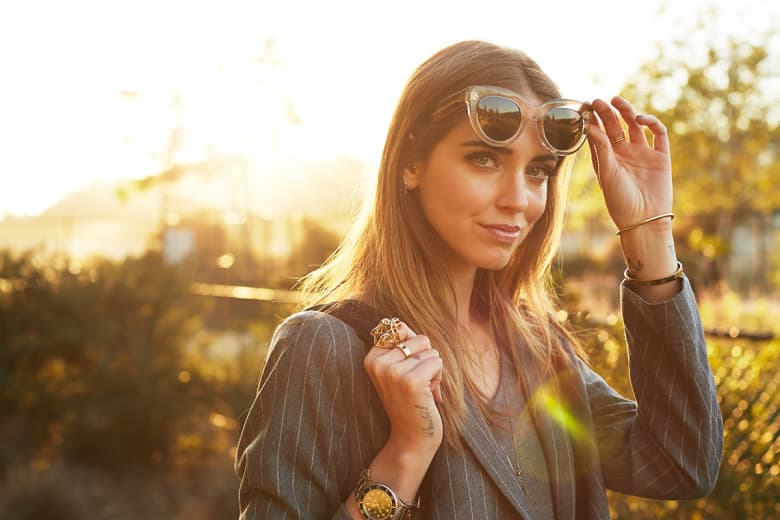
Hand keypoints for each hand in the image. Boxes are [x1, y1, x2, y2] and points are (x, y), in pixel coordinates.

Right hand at [363, 321, 443, 453]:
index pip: (398, 327)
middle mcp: (379, 363)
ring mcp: (393, 372)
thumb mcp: (397, 370)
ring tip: (423, 389)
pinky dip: (439, 377)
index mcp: (371, 358)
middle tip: (418, 382)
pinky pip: (437, 362)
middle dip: (426, 358)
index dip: (413, 346)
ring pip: (430, 351)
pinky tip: (429, 394)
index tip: (408, 368)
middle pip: (419, 339)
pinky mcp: (411, 381)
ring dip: (433, 369)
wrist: (411, 437)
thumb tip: (399, 323)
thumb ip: (400, 345)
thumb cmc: (410, 400)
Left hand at [587, 96, 672, 229]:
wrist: (644, 219)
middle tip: (598, 100)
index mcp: (608, 158)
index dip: (592, 120)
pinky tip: (640, 119)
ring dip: (627, 111)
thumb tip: (589, 125)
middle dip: (607, 112)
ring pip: (635, 125)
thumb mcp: (606, 173)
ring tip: (616, 101)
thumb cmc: (620, 200)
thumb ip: (601, 149)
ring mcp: (643, 153)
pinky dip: (651, 123)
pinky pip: (658, 134)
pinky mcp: (661, 156)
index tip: (584, 107)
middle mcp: (625, 153)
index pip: (599, 133)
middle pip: (616, 126)